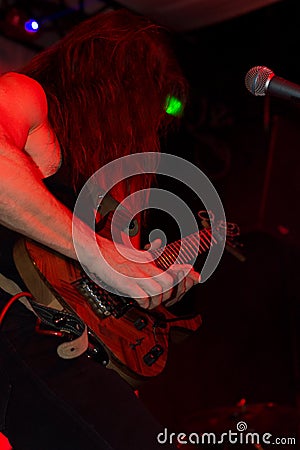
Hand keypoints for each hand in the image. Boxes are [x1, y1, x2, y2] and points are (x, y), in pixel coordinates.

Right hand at [84, 236, 199, 309]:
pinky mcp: (127, 283)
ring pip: (160, 291)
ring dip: (157, 300)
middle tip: (163, 298)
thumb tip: (159, 242)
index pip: (174, 268)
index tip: (196, 277)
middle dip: (170, 292)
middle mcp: (146, 268)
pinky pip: (143, 296)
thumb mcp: (135, 251)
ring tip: (150, 303)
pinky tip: (140, 302)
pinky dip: (144, 302)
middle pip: (170, 281)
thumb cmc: (113, 254)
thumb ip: (149, 250)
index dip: (186, 274)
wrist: (96, 252)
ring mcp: (137, 276)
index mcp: (149, 261)